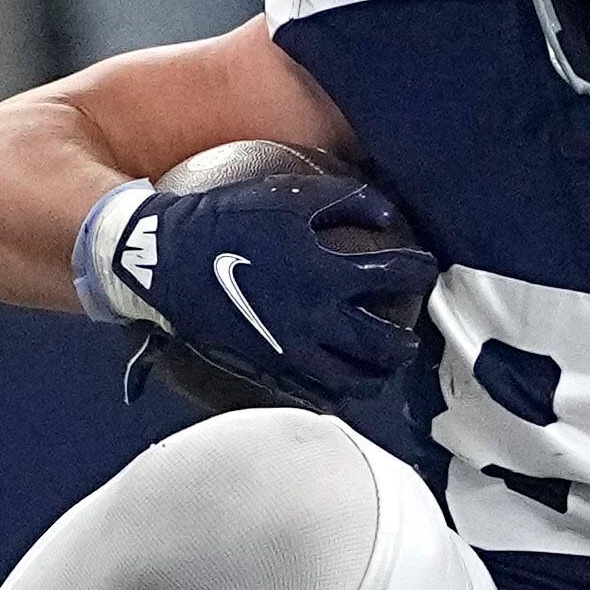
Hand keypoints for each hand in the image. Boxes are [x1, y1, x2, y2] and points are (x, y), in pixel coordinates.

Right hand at [85, 166, 439, 411]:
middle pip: (384, 344)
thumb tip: (385, 210)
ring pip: (355, 379)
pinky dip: (338, 389)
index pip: (396, 275)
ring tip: (381, 362)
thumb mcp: (287, 196)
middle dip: (406, 340)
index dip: (418, 270)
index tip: (422, 267)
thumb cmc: (226, 221)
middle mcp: (316, 321)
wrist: (167, 261)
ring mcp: (293, 352)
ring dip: (378, 372)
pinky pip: (316, 393)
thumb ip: (344, 199)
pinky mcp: (270, 369)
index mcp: (326, 275)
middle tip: (410, 331)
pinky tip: (341, 379)